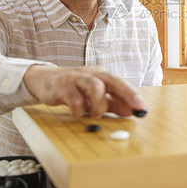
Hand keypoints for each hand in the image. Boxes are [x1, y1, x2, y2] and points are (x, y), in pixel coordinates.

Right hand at [23, 65, 144, 118]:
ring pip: (95, 87)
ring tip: (94, 113)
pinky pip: (75, 100)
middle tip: (133, 109)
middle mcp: (90, 74)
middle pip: (111, 80)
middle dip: (126, 94)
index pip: (119, 82)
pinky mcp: (62, 87)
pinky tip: (77, 112)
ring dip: (98, 105)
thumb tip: (130, 112)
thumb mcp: (94, 95)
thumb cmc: (74, 88)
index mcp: (101, 74)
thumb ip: (112, 103)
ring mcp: (76, 78)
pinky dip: (79, 110)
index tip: (142, 107)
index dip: (132, 94)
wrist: (44, 80)